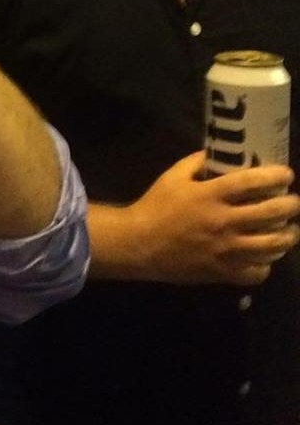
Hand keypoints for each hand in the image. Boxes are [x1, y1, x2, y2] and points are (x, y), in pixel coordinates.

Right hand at [127, 148, 299, 285]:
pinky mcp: (222, 272)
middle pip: (269, 214)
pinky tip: (266, 256)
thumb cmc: (157, 206)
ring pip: (269, 246)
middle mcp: (223, 223)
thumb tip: (221, 152)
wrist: (140, 245)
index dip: (275, 177)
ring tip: (290, 230)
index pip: (252, 183)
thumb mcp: (174, 176)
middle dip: (290, 206)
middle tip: (294, 202)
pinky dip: (266, 265)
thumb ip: (199, 162)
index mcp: (211, 196)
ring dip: (287, 237)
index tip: (287, 175)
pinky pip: (255, 272)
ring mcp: (225, 251)